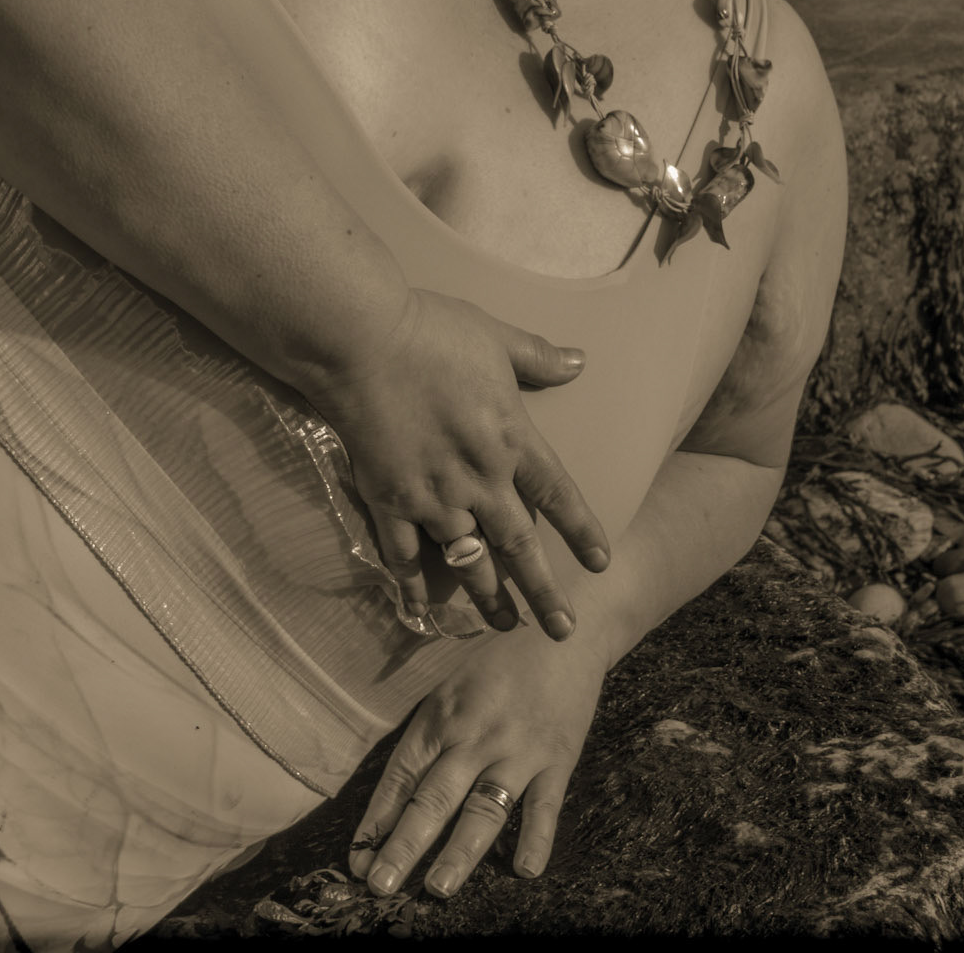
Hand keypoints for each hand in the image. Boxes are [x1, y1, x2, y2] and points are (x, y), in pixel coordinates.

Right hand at [307, 286, 609, 639]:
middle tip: (562, 631)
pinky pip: (405, 557)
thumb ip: (538, 357)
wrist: (362, 342)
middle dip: (543, 593)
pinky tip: (422, 611)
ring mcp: (433, 496)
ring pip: (468, 561)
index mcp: (512, 440)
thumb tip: (580, 362)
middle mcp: (480, 479)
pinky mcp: (388, 501)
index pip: (558, 496)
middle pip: (520, 547)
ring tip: (504, 626)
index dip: (581, 532)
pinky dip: (414, 587)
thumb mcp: (496, 338)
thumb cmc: (433, 332)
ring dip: (488, 598)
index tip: (601, 564)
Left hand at [347, 620, 608, 898]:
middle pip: (434, 798)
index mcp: (442, 715)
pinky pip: (544, 806)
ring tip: (437, 888)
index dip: (378, 819)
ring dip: (459, 852)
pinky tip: (523, 869)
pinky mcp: (558, 758)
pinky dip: (535, 838)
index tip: (358, 859)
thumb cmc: (501, 661)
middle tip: (380, 886)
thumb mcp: (453, 686)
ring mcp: (517, 749)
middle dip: (404, 845)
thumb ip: (431, 736)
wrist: (563, 631)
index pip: (402, 775)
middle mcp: (474, 735)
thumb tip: (398, 796)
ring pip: (483, 809)